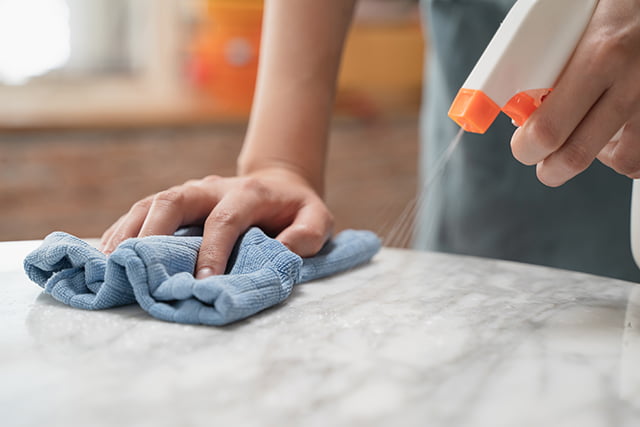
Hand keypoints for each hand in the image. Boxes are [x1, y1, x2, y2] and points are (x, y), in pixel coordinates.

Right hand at [99, 169, 333, 277]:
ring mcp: (191, 192)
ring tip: (112, 263)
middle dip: (153, 232)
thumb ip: (307, 234)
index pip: (224, 220)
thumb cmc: (296, 207)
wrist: (279, 182)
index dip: (212, 251)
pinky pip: (144, 210)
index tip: (202, 284)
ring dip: (129, 231)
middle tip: (137, 266)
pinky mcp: (177, 200)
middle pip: (174, 200)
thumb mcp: (317, 218)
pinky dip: (124, 230)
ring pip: (152, 203)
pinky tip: (109, 254)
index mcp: (248, 193)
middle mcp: (212, 187)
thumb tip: (282, 254)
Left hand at [510, 0, 639, 185]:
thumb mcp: (582, 18)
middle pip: (576, 156)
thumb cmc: (627, 5)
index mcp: (600, 54)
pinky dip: (628, 151)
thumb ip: (553, 57)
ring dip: (595, 157)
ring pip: (621, 161)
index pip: (548, 128)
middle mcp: (632, 83)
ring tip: (584, 137)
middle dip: (550, 168)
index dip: (526, 147)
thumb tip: (522, 97)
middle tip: (542, 160)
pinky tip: (617, 132)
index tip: (520, 143)